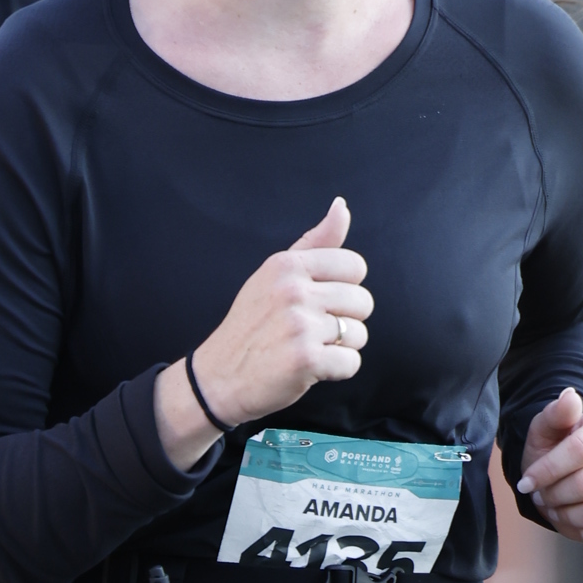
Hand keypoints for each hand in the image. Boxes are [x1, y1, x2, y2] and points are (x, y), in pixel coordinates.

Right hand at [158, 201, 372, 466]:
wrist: (219, 377)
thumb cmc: (251, 326)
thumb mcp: (274, 275)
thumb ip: (314, 243)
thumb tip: (342, 206)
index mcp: (286, 265)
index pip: (355, 266)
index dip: (345, 289)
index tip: (320, 302)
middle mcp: (293, 290)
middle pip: (363, 301)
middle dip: (346, 320)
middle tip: (313, 331)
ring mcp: (299, 325)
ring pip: (359, 334)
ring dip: (341, 347)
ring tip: (309, 348)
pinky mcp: (305, 359)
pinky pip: (351, 363)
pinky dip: (337, 371)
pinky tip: (311, 368)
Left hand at [518, 390, 582, 548]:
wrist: (581, 473)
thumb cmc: (560, 449)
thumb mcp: (548, 430)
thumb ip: (555, 414)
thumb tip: (570, 397)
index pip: (581, 450)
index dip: (547, 471)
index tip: (526, 482)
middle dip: (554, 495)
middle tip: (543, 495)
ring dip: (567, 516)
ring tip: (557, 506)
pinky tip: (577, 522)